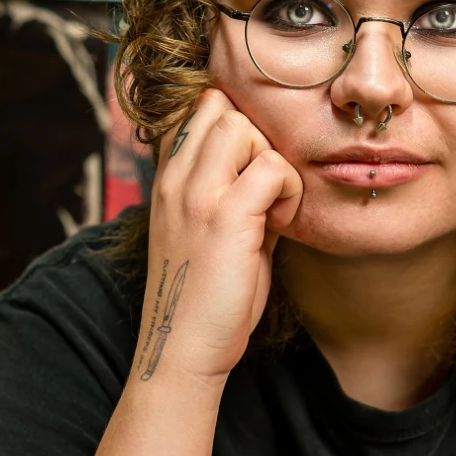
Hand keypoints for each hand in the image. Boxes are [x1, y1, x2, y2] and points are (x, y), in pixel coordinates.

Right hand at [132, 89, 301, 388]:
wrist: (183, 349)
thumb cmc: (204, 299)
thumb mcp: (210, 234)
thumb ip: (234, 195)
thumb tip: (273, 173)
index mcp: (167, 182)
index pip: (198, 111)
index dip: (237, 130)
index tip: (253, 175)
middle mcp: (174, 179)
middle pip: (220, 107)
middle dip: (256, 139)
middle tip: (266, 190)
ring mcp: (196, 194)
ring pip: (242, 126)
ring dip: (271, 160)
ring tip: (273, 207)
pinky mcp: (226, 216)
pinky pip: (272, 166)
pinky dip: (288, 189)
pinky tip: (282, 225)